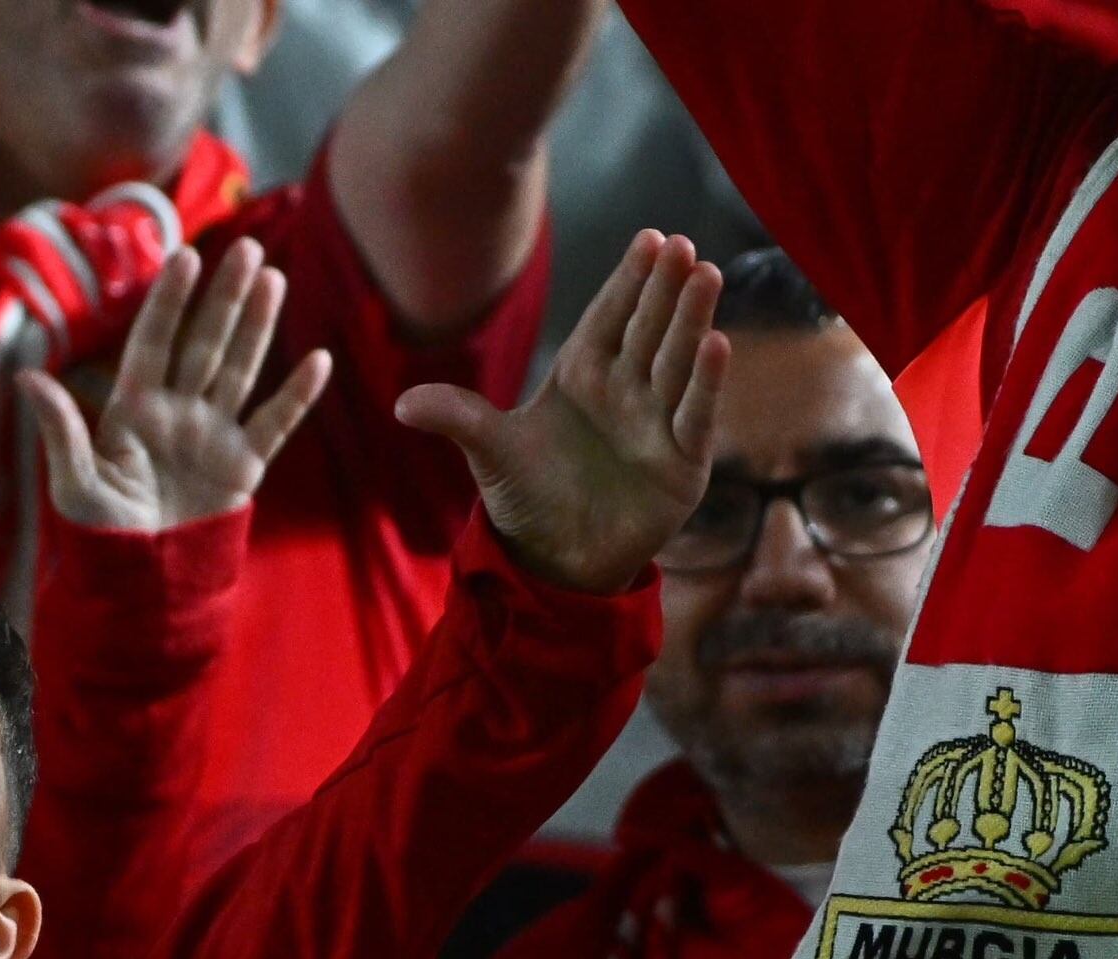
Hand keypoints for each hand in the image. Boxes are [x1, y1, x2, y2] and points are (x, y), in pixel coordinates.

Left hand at [21, 239, 333, 535]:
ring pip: (240, 369)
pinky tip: (318, 360)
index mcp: (134, 409)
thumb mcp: (75, 486)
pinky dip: (297, 395)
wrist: (145, 585)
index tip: (184, 259)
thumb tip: (28, 377)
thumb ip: (61, 431)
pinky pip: (274, 423)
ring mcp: (213, 434)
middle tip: (247, 249)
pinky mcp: (244, 465)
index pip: (154, 343)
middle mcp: (177, 411)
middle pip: (204, 343)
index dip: (169, 302)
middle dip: (225, 298)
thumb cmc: (102, 538)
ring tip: (273, 280)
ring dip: (258, 326)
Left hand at [397, 229, 726, 593]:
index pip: (609, 316)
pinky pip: (695, 414)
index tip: (651, 237)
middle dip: (667, 288)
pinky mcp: (682, 461)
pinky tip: (717, 343)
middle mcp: (624, 389)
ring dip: (692, 320)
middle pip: (649, 328)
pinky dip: (706, 382)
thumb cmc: (525, 498)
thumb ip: (457, 418)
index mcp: (581, 374)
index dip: (630, 279)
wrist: (554, 562)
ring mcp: (656, 422)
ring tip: (707, 275)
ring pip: (677, 360)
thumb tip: (400, 405)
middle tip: (685, 245)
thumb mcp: (489, 453)